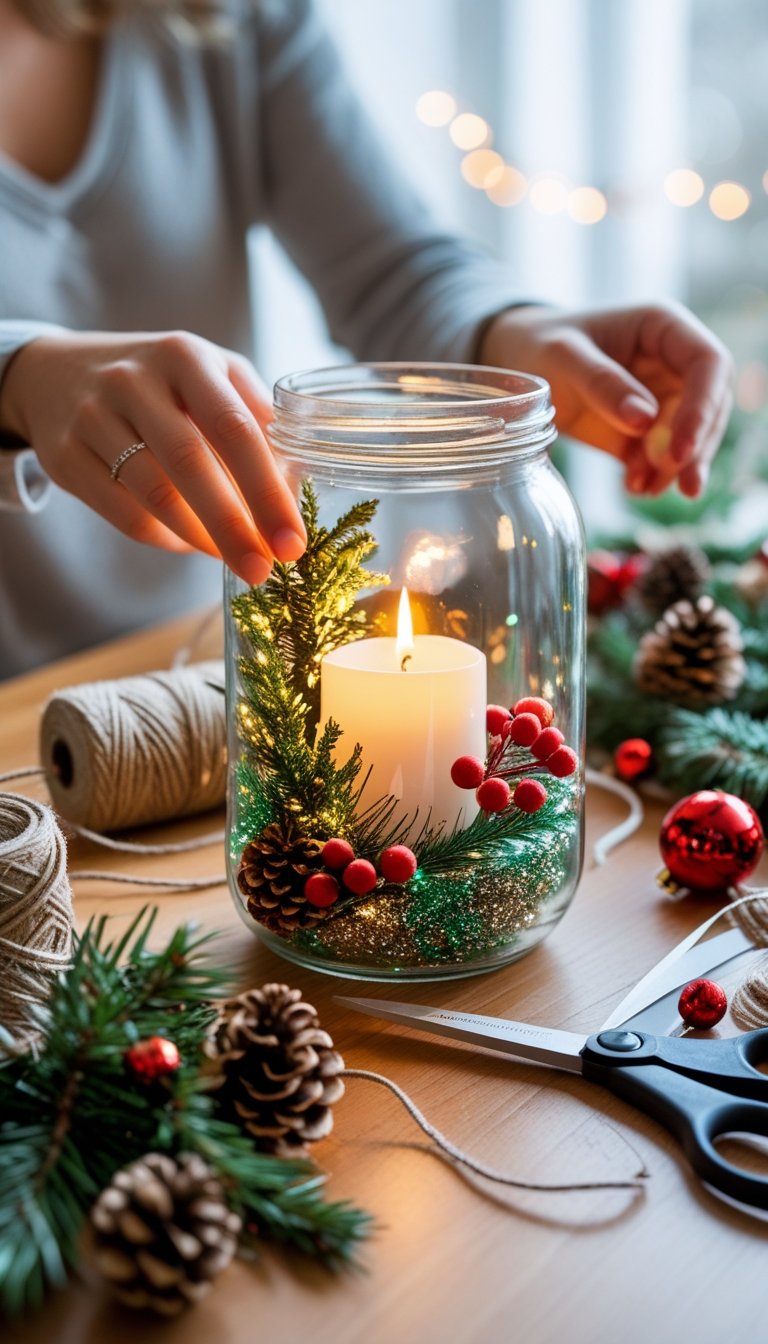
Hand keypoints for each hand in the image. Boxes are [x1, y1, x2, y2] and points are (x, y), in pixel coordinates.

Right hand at [0, 329, 306, 582]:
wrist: (57, 373)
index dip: (266, 489)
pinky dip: (165, 538)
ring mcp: (93, 417)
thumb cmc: (159, 382)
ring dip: (200, 538)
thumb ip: (254, 416)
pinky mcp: (65, 456)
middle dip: (233, 527)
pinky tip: (190, 544)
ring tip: (234, 559)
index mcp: (184, 356)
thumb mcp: (209, 374)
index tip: (291, 539)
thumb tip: (294, 484)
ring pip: (153, 494)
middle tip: (263, 569)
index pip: (234, 427)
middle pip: (191, 464)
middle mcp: (134, 381)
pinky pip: (123, 513)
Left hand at [479, 302, 733, 496]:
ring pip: (692, 437)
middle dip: (696, 448)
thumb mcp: (564, 356)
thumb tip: (644, 420)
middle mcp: (672, 362)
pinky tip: (634, 488)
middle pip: (710, 407)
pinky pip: (661, 458)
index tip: (681, 449)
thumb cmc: (541, 345)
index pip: (709, 364)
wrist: (519, 363)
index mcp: (663, 327)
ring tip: (646, 489)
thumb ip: (602, 383)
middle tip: (677, 483)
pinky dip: (654, 477)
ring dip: (676, 469)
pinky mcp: (644, 431)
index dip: (703, 407)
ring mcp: (661, 398)